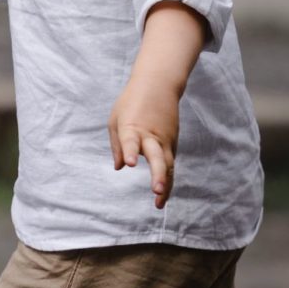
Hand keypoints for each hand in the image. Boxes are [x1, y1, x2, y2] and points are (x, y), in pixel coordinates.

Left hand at [109, 74, 181, 209]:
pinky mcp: (172, 143)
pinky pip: (169, 164)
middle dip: (157, 174)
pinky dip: (167, 179)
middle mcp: (150, 136)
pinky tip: (162, 194)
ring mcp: (164, 140)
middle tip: (156, 190)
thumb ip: (117, 145)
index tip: (129, 164)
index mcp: (131, 128)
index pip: (130, 141)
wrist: (158, 84)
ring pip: (167, 165)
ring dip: (165, 183)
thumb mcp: (116, 119)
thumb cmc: (132, 102)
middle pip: (157, 156)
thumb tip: (119, 167)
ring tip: (159, 203)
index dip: (129, 152)